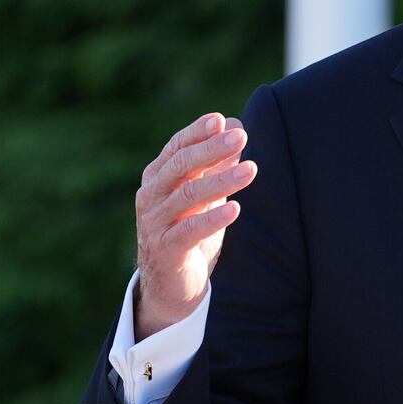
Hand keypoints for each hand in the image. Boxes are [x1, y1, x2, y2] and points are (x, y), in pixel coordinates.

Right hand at [134, 113, 257, 339]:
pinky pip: (188, 231)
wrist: (171, 283)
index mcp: (158, 178)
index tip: (222, 120)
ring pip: (187, 196)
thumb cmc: (189, 229)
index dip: (198, 133)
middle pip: (180, 166)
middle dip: (211, 149)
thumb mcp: (205, 193)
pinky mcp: (165, 250)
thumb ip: (217, 162)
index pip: (176, 148)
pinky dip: (212, 219)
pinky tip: (235, 208)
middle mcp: (151, 196)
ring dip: (221, 180)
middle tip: (241, 137)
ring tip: (251, 169)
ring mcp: (154, 223)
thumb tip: (236, 125)